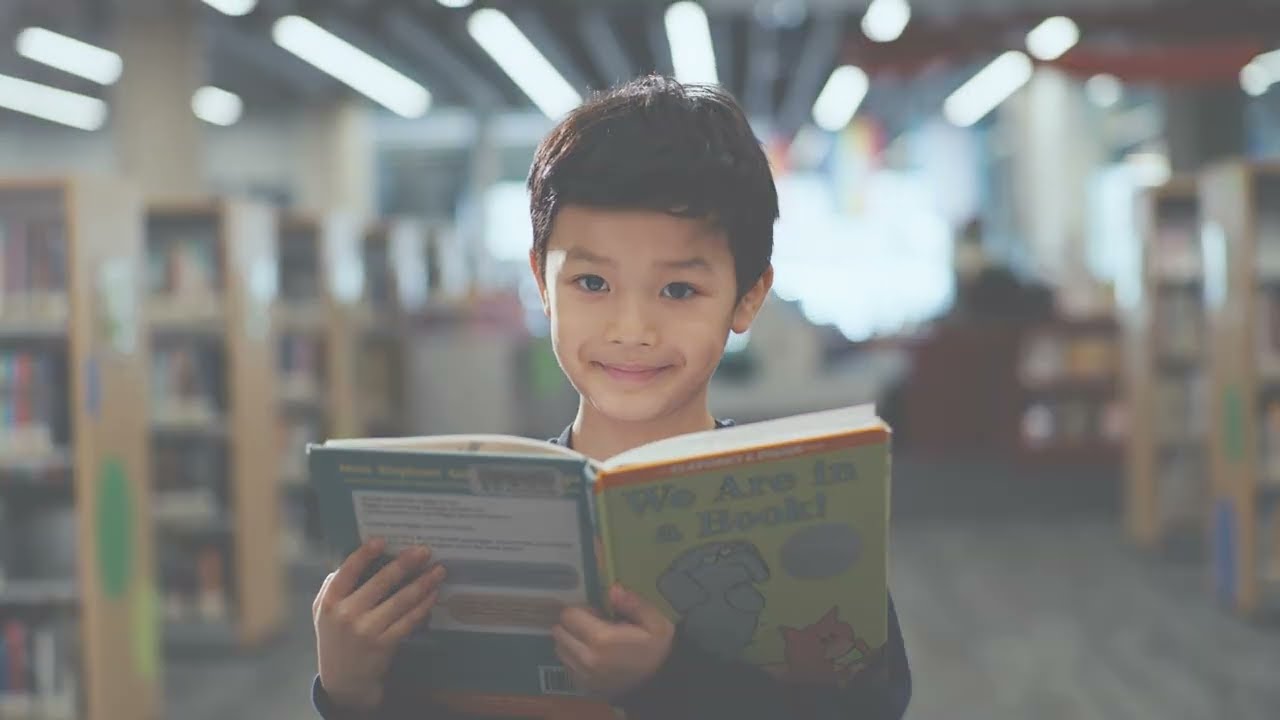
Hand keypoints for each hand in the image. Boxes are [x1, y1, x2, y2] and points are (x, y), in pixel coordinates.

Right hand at [313, 538, 445, 710]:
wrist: (343, 681)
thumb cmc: (335, 637)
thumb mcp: (322, 612)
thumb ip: (333, 586)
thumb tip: (354, 559)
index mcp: (329, 601)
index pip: (347, 571)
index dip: (364, 554)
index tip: (382, 540)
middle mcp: (346, 614)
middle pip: (381, 582)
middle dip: (406, 564)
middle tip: (424, 551)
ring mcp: (366, 631)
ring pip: (401, 601)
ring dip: (423, 583)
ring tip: (438, 571)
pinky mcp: (384, 645)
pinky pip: (409, 620)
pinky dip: (423, 606)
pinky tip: (433, 595)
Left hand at [552, 584, 674, 697]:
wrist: (659, 684)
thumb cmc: (656, 649)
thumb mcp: (654, 621)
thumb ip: (632, 603)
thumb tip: (613, 589)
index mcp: (601, 639)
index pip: (568, 615)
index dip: (582, 610)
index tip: (598, 613)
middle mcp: (586, 658)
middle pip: (559, 632)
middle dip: (573, 624)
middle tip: (594, 626)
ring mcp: (583, 675)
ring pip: (560, 649)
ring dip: (571, 641)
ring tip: (592, 641)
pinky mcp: (583, 686)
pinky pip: (566, 666)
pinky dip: (574, 657)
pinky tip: (592, 656)